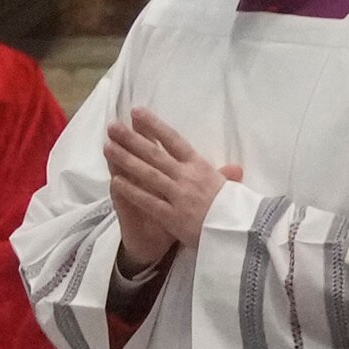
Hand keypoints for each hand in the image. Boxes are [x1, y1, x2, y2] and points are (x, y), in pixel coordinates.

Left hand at [102, 106, 237, 272]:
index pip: (174, 140)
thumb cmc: (234, 211)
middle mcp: (187, 177)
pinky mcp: (172, 216)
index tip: (137, 113)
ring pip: (147, 173)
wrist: (241, 235)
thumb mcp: (230, 188)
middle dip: (132, 138)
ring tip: (107, 147)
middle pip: (155, 153)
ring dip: (125, 159)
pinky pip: (147, 200)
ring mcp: (178, 195)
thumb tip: (235, 167)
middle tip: (112, 126)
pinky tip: (115, 181)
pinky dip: (131, 191)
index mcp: (201, 166)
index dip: (154, 126)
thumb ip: (224, 176)